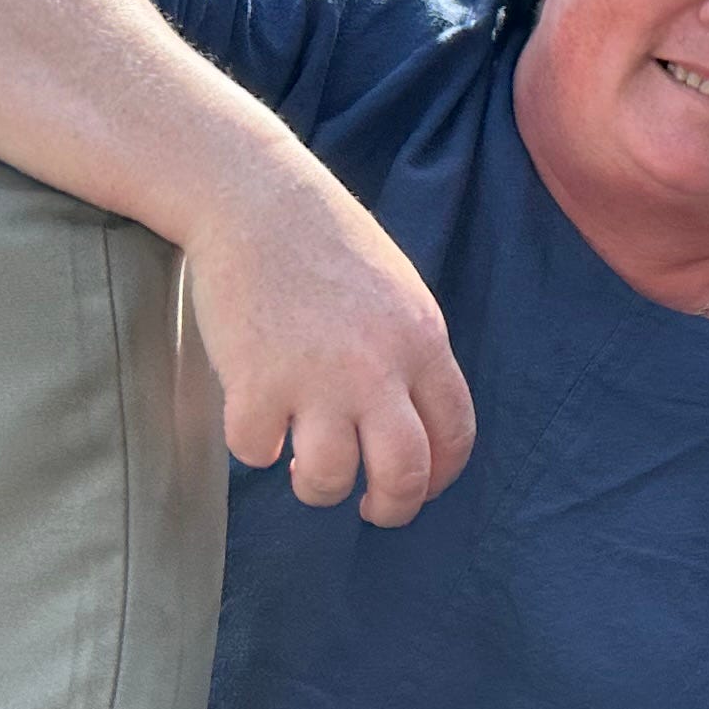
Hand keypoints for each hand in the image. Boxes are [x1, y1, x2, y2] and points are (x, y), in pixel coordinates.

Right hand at [179, 159, 477, 524]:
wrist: (258, 200)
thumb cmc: (328, 244)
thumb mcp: (400, 294)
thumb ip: (411, 357)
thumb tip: (412, 424)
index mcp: (423, 344)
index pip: (454, 435)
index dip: (439, 476)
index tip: (418, 488)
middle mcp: (378, 369)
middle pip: (404, 474)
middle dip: (392, 508)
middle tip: (371, 508)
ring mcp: (316, 379)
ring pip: (329, 478)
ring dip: (318, 487)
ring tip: (306, 467)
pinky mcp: (255, 381)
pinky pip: (257, 452)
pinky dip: (254, 448)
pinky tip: (255, 421)